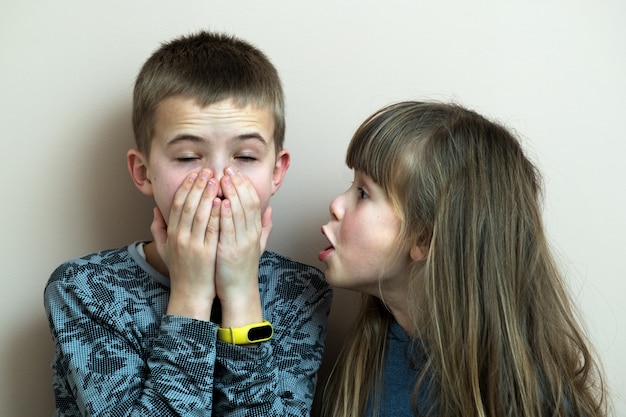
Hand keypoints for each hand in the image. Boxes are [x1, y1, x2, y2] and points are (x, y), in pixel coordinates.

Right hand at [152, 169, 220, 320]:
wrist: (190, 295)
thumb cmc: (181, 271)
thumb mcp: (165, 250)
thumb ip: (159, 230)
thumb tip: (155, 211)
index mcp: (172, 234)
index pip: (177, 205)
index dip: (186, 187)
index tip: (194, 174)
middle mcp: (180, 238)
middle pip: (188, 205)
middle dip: (198, 186)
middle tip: (207, 170)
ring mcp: (193, 245)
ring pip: (200, 215)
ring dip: (208, 195)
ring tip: (216, 180)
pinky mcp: (207, 253)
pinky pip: (212, 229)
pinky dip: (216, 214)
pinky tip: (222, 201)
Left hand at [215, 167, 267, 325]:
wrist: (239, 291)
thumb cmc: (242, 268)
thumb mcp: (257, 244)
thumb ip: (265, 226)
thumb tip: (270, 209)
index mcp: (256, 231)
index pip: (254, 201)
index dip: (245, 184)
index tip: (235, 172)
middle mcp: (251, 234)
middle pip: (248, 202)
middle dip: (237, 183)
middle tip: (227, 169)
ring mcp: (242, 242)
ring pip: (239, 212)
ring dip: (231, 193)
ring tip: (222, 178)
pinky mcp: (229, 251)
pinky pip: (228, 229)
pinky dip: (225, 214)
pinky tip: (219, 202)